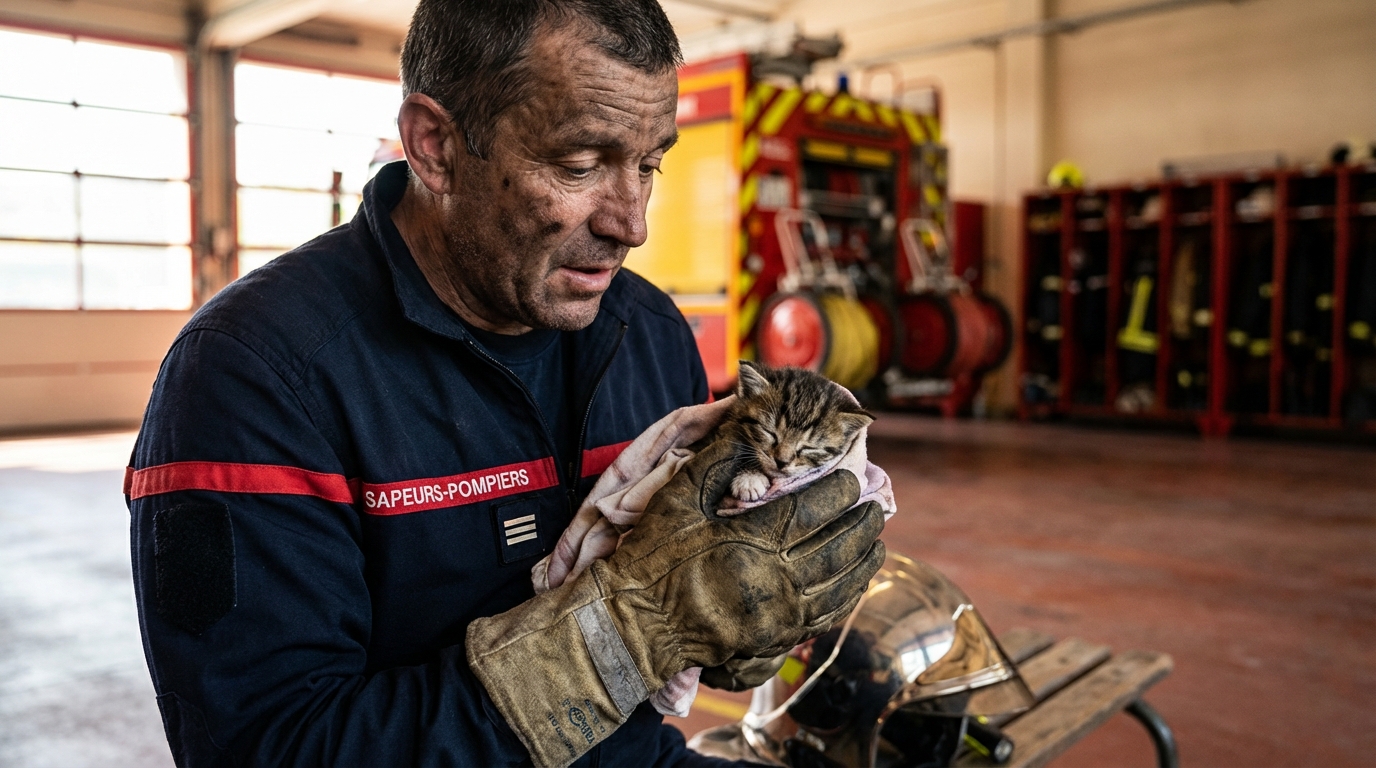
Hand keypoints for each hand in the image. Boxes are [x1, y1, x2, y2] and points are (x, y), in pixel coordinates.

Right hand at [596, 439, 885, 689]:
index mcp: (752, 540)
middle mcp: (775, 579)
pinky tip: (856, 579)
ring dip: (864, 558)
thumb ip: (720, 461)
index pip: (813, 509)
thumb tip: (753, 432)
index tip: (851, 479)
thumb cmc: (654, 557)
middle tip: (875, 507)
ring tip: (876, 539)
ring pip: (840, 582)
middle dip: (862, 524)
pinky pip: (827, 614)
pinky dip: (849, 593)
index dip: (839, 492)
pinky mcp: (777, 637)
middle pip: (837, 546)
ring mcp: (779, 614)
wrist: (636, 625)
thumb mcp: (679, 498)